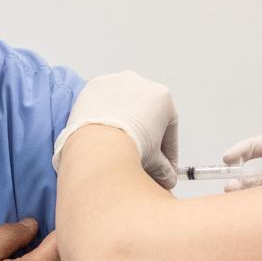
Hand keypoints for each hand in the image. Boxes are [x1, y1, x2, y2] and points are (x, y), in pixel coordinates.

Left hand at [53, 71, 179, 188]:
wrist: (96, 146)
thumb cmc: (126, 148)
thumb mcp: (154, 162)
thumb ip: (164, 169)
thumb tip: (167, 178)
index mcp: (162, 97)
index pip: (168, 128)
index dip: (167, 152)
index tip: (163, 166)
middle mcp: (140, 83)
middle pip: (145, 115)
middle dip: (144, 137)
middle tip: (141, 159)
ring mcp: (115, 82)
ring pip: (122, 107)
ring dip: (123, 125)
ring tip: (117, 149)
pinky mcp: (93, 87)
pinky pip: (101, 104)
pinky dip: (103, 119)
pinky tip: (101, 137)